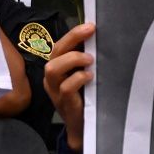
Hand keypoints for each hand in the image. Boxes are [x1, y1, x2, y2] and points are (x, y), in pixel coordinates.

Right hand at [43, 22, 94, 151]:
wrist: (83, 127)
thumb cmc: (86, 97)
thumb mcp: (86, 76)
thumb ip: (88, 61)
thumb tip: (101, 40)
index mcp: (58, 68)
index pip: (60, 46)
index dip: (73, 34)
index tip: (91, 25)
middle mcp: (53, 78)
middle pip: (54, 53)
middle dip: (72, 38)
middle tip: (91, 32)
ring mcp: (55, 91)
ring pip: (53, 69)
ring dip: (73, 59)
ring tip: (90, 60)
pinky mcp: (64, 103)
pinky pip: (66, 88)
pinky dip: (78, 79)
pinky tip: (90, 77)